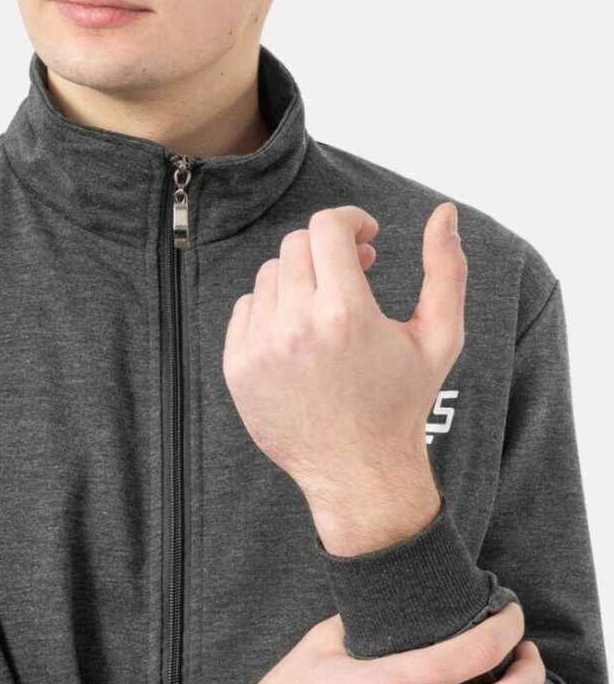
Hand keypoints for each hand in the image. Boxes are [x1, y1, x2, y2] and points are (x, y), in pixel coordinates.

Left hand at [222, 203, 464, 545]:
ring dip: (300, 279)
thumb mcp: (439, 337)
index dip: (350, 221)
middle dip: (328, 252)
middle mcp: (297, 326)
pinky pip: (246, 308)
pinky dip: (272, 309)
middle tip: (353, 273)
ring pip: (270, 275)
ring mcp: (261, 348)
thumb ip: (446, 270)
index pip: (327, 227)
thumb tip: (444, 212)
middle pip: (297, 246)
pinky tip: (300, 332)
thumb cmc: (402, 403)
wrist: (359, 471)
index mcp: (346, 313)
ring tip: (327, 308)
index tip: (365, 239)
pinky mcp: (238, 367)